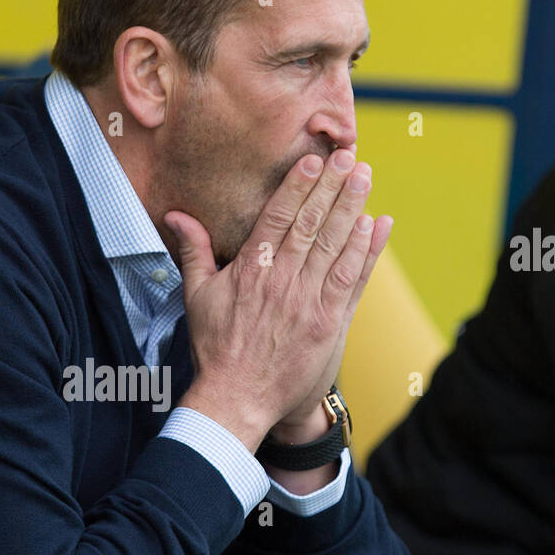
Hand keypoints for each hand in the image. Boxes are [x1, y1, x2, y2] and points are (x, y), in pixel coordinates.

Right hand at [166, 148, 389, 451]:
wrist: (237, 399)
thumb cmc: (215, 348)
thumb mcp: (197, 297)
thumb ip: (194, 251)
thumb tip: (177, 216)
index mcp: (251, 271)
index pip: (277, 218)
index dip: (298, 187)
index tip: (314, 161)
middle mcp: (282, 281)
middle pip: (312, 223)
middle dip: (332, 186)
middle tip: (348, 156)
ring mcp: (309, 302)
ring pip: (335, 245)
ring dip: (353, 208)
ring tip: (364, 178)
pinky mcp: (329, 324)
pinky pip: (351, 279)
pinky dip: (366, 251)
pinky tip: (377, 225)